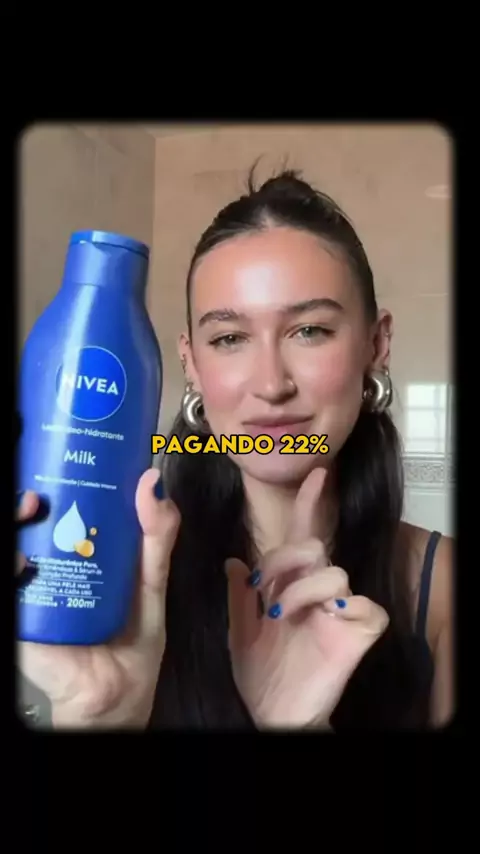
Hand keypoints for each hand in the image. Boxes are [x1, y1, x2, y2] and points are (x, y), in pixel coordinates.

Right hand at [16, 469, 179, 727]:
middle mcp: (49, 562)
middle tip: (37, 493)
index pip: (58, 505)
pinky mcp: (22, 619)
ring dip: (15, 523)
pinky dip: (12, 568)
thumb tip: (153, 481)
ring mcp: (33, 589)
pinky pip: (11, 591)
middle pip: (28, 523)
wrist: (120, 695)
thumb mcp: (151, 580)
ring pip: (14, 547)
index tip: (58, 452)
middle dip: (26, 499)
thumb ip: (157, 535)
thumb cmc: (132, 637)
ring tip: (28, 510)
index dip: (51, 476)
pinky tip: (21, 562)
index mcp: (79, 548)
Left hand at [225, 468, 388, 729]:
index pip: (302, 535)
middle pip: (313, 545)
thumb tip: (233, 561)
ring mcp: (342, 610)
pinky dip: (331, 607)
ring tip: (279, 615)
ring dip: (298, 589)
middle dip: (282, 559)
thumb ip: (239, 595)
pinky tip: (311, 622)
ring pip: (332, 570)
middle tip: (264, 589)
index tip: (315, 473)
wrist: (270, 713)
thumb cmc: (260, 673)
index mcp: (293, 584)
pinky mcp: (360, 631)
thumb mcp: (239, 630)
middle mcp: (320, 591)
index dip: (309, 503)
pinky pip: (360, 603)